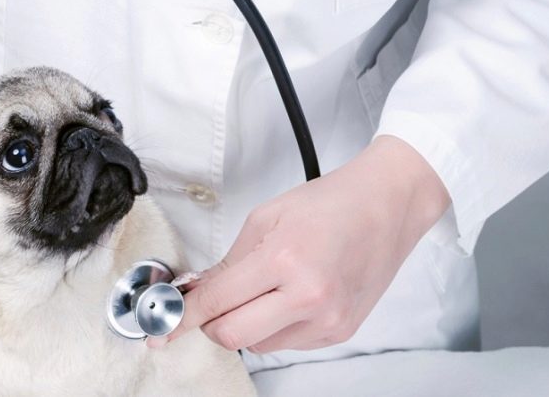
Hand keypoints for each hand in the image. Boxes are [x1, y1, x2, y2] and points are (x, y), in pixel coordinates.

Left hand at [157, 136, 449, 352]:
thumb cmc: (331, 203)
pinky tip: (290, 296)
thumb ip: (228, 262)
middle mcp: (309, 298)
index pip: (216, 301)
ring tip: (266, 288)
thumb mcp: (266, 218)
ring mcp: (328, 320)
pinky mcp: (340, 332)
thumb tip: (198, 292)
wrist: (387, 206)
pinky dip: (276, 326)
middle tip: (213, 301)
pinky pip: (287, 343)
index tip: (161, 327)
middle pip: (231, 336)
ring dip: (247, 323)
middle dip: (211, 322)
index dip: (181, 314)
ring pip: (258, 345)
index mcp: (285, 260)